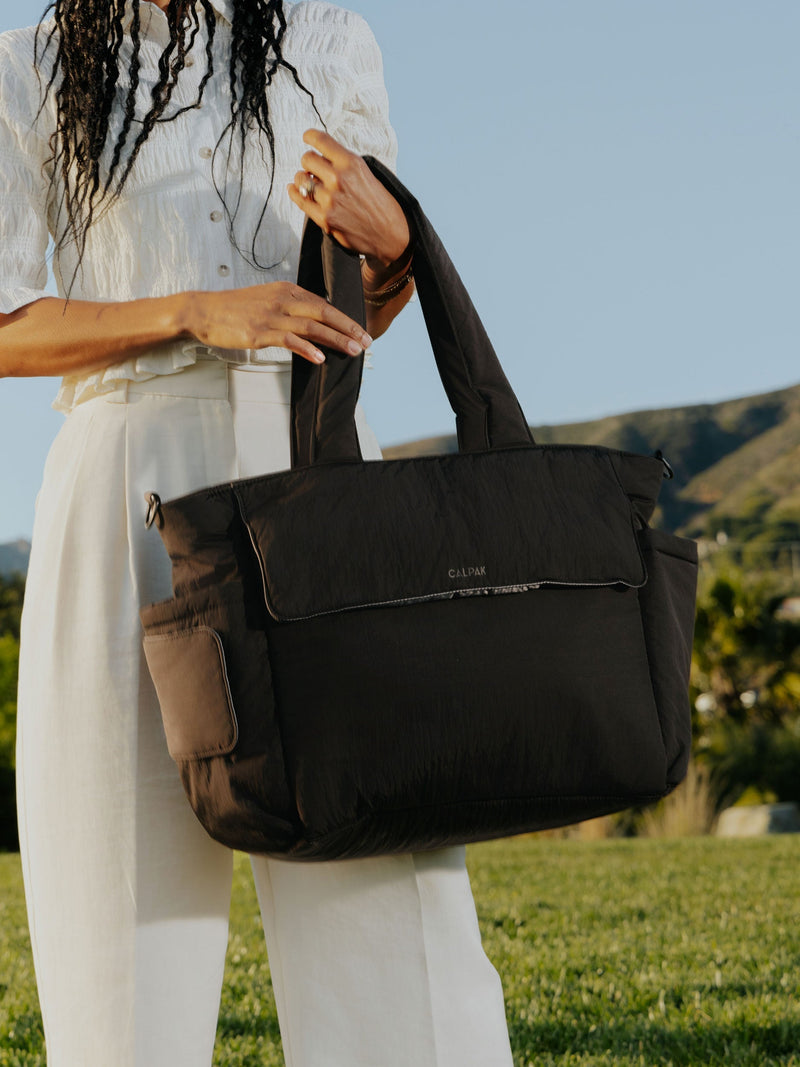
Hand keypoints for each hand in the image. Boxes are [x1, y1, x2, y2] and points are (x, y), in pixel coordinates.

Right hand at [180, 281, 371, 364]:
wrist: (204, 310)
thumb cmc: (234, 309)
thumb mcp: (266, 300)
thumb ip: (290, 308)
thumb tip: (314, 321)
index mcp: (287, 290)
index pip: (323, 305)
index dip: (345, 319)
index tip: (361, 331)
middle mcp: (283, 300)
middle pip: (324, 314)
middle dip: (349, 328)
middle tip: (367, 342)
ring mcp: (271, 316)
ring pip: (312, 327)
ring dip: (336, 339)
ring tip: (353, 351)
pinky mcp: (260, 332)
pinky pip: (289, 340)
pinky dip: (307, 348)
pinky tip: (321, 357)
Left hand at [288, 130, 410, 267]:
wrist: (390, 234)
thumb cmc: (381, 204)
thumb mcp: (367, 174)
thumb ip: (344, 164)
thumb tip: (321, 158)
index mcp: (351, 163)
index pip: (320, 141)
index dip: (310, 136)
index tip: (307, 137)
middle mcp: (338, 179)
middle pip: (307, 159)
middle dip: (309, 162)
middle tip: (313, 168)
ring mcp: (330, 200)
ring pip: (301, 180)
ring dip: (303, 179)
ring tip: (309, 182)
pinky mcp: (324, 218)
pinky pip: (300, 200)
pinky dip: (294, 192)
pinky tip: (293, 189)